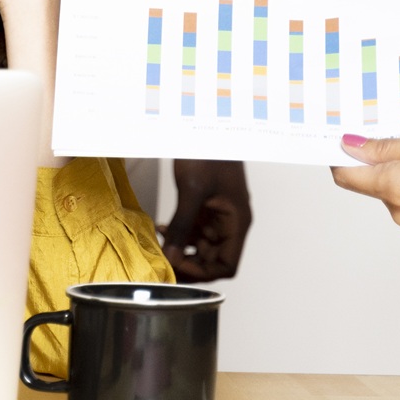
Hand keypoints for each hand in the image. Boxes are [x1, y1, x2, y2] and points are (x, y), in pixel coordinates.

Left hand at [162, 160, 251, 281]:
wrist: (204, 128)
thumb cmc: (207, 154)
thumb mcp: (192, 190)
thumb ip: (183, 226)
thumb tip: (172, 256)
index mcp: (237, 222)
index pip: (227, 265)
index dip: (203, 272)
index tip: (178, 265)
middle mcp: (230, 223)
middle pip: (213, 259)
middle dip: (189, 263)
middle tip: (164, 262)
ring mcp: (218, 216)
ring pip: (202, 246)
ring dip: (182, 249)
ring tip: (161, 243)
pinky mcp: (205, 207)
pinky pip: (195, 230)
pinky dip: (180, 234)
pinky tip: (163, 229)